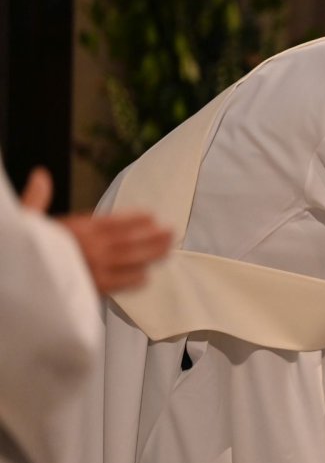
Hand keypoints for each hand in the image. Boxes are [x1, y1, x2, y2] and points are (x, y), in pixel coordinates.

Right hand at [21, 166, 172, 293]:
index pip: (112, 220)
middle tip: (172, 233)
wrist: (15, 280)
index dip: (134, 218)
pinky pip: (119, 283)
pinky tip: (146, 276)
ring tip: (168, 250)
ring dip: (151, 254)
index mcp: (75, 228)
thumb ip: (37, 198)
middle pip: (129, 239)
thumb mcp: (26, 221)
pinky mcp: (91, 288)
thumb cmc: (19, 252)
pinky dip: (133, 279)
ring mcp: (93, 267)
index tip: (151, 216)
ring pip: (130, 259)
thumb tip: (41, 175)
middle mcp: (88, 246)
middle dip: (152, 236)